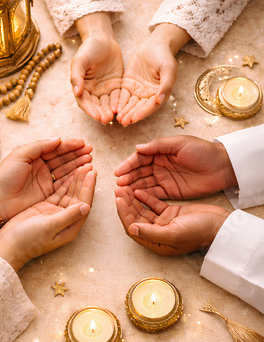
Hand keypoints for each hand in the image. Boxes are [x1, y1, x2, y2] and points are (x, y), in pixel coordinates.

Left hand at [0, 137, 92, 220]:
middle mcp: (41, 166)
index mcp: (33, 156)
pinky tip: (83, 172)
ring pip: (65, 169)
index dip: (69, 145)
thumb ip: (39, 146)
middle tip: (90, 151)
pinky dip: (74, 177)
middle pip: (62, 158)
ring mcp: (45, 180)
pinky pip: (63, 183)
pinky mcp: (48, 192)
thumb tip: (57, 139)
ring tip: (90, 160)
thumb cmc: (5, 177)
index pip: (55, 148)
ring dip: (78, 164)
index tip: (82, 143)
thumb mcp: (20, 156)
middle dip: (77, 154)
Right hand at [0, 165, 96, 270]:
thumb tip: (87, 206)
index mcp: (71, 227)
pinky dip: (63, 183)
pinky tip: (68, 173)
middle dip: (84, 181)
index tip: (92, 172)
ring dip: (75, 180)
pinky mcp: (45, 208)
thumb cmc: (28, 240)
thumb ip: (68, 216)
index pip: (84, 203)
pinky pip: (58, 193)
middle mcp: (66, 219)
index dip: (89, 187)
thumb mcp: (49, 227)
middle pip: (78, 197)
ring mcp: (56, 213)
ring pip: (69, 194)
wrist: (8, 245)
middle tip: (89, 164)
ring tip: (81, 166)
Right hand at [72, 13, 123, 123]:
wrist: (103, 38)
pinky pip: (118, 97)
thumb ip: (77, 76)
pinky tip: (121, 108)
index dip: (90, 110)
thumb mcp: (80, 60)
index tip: (96, 116)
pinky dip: (119, 103)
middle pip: (96, 105)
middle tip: (107, 119)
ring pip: (107, 103)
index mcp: (82, 86)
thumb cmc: (88, 48)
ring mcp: (104, 89)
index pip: (84, 102)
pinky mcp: (116, 86)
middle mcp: (92, 91)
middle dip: (101, 113)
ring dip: (110, 110)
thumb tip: (76, 91)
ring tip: (114, 116)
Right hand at [115, 135, 236, 199]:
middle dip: (128, 177)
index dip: (128, 165)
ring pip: (144, 183)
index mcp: (160, 151)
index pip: (140, 158)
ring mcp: (164, 179)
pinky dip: (144, 196)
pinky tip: (135, 198)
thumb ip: (158, 146)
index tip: (119, 172)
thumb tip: (138, 148)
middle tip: (119, 184)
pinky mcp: (170, 192)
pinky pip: (154, 194)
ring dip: (133, 187)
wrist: (223, 167)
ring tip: (122, 192)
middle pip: (139, 172)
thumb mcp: (180, 143)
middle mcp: (159, 165)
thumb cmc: (203, 151)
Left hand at [115, 186, 229, 254]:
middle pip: (135, 217)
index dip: (124, 214)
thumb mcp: (174, 234)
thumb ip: (151, 232)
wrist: (219, 225)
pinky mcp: (170, 213)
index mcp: (155, 243)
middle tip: (119, 189)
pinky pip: (153, 204)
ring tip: (125, 187)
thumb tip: (131, 228)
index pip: (133, 228)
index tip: (118, 200)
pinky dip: (146, 197)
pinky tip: (138, 189)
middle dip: (126, 204)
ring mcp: (163, 222)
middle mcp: (156, 233)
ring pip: (142, 210)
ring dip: (133, 200)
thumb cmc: (199, 232)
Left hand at [116, 41, 176, 125]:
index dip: (142, 113)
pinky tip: (114, 109)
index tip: (134, 118)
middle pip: (139, 108)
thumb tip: (159, 99)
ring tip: (118, 119)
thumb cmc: (164, 55)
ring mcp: (138, 91)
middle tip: (123, 122)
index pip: (150, 106)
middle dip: (131, 115)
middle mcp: (148, 95)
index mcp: (160, 93)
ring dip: (125, 112)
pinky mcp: (128, 85)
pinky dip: (119, 103)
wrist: (154, 44)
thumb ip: (166, 84)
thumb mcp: (168, 68)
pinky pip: (123, 96)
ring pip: (130, 104)